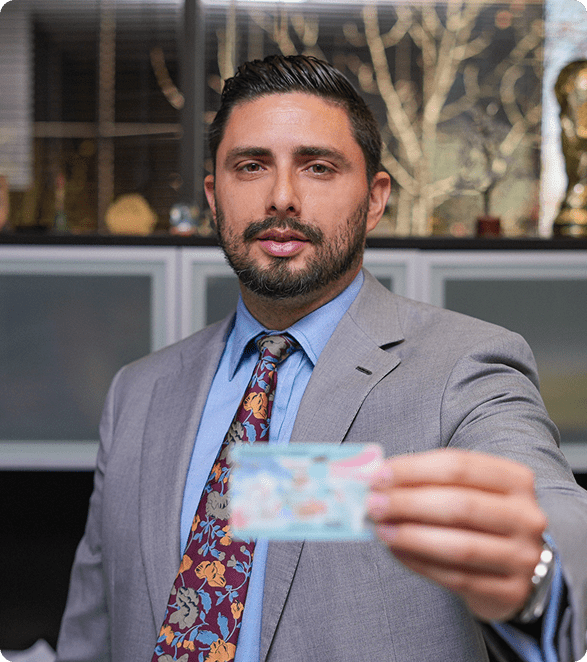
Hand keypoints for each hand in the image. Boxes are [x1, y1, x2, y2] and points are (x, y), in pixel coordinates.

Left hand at [366, 449, 547, 621]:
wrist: (516, 566)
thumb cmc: (480, 518)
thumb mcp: (465, 489)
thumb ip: (427, 481)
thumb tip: (378, 479)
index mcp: (515, 479)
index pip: (458, 466)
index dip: (413, 469)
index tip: (378, 475)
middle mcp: (526, 516)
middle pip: (459, 505)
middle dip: (408, 503)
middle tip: (372, 504)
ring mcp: (523, 556)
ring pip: (458, 546)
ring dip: (411, 536)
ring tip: (381, 529)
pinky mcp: (510, 591)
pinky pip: (456, 578)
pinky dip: (420, 563)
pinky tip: (397, 551)